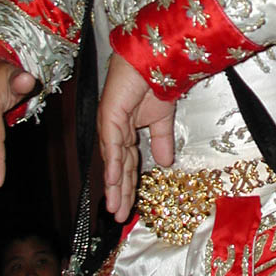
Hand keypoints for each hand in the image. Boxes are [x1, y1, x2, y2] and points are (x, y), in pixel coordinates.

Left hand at [97, 53, 175, 221]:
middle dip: (120, 193)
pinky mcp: (109, 115)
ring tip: (115, 207)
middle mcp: (115, 131)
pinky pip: (112, 144)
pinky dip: (114, 163)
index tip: (130, 208)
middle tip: (120, 216)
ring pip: (113, 161)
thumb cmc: (156, 82)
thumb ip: (161, 142)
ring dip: (115, 185)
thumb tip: (166, 164)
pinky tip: (115, 180)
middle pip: (118, 168)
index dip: (129, 186)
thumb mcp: (163, 120)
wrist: (155, 60)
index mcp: (126, 132)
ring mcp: (110, 124)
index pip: (127, 165)